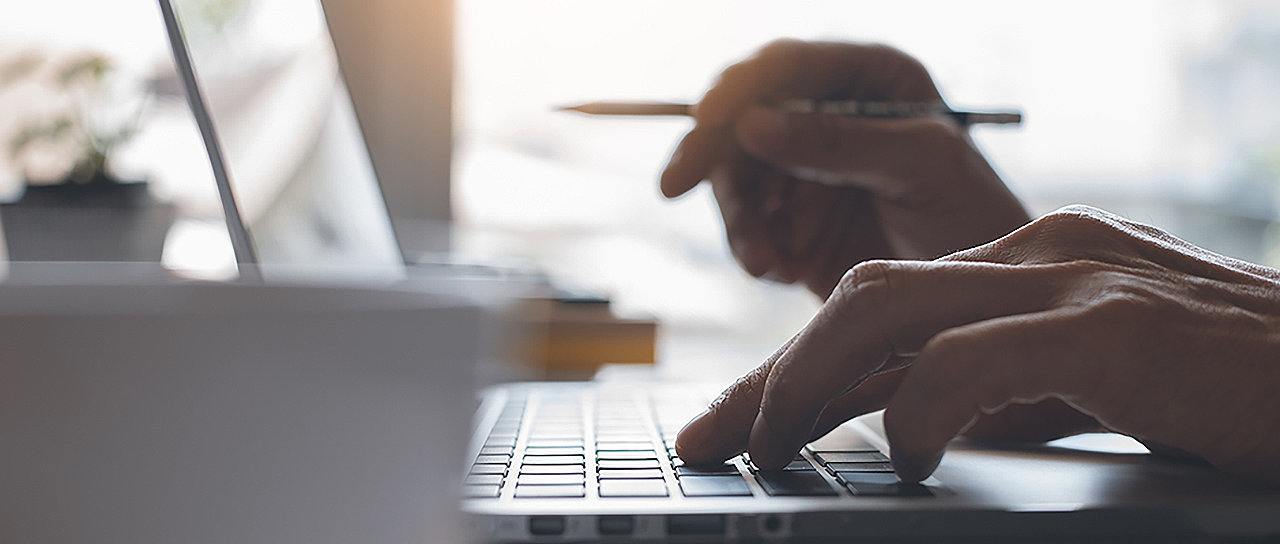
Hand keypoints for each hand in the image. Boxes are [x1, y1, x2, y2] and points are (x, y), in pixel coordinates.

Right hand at [661, 39, 1029, 295]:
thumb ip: (841, 142)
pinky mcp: (790, 223)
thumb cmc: (980, 220)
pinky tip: (783, 270)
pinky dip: (751, 249)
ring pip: (734, 176)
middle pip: (742, 116)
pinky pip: (743, 226)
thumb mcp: (923, 169)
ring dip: (738, 218)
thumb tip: (753, 122)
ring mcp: (805, 171)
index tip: (707, 116)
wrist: (979, 308)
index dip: (739, 85)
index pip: (788, 64)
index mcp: (869, 79)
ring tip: (765, 261)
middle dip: (713, 156)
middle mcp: (829, 116)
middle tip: (674, 185)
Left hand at [675, 205, 1279, 484]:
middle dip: (771, 374)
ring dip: (805, 384)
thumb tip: (906, 430)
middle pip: (857, 301)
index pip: (878, 308)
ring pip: (883, 312)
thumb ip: (1003, 391)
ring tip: (769, 451)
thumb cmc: (1231, 391)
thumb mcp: (1091, 385)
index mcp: (1030, 261)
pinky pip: (968, 359)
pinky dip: (915, 410)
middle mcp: (1039, 251)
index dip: (790, 367)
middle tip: (712, 441)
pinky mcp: (1117, 328)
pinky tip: (904, 455)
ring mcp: (1075, 280)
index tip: (732, 424)